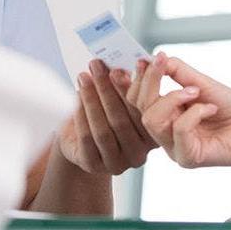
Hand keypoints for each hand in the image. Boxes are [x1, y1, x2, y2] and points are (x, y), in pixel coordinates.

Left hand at [56, 59, 157, 174]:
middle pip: (123, 119)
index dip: (137, 86)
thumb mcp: (120, 99)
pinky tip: (77, 98)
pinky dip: (81, 115)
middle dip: (108, 88)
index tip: (126, 64)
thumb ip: (128, 85)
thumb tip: (126, 64)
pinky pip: (87, 138)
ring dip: (92, 99)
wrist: (82, 140)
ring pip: (104, 129)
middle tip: (98, 66)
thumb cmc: (107, 113)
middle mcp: (139, 154)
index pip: (146, 110)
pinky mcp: (94, 165)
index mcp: (153, 136)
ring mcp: (117, 163)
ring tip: (84, 77)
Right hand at [126, 53, 230, 168]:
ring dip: (172, 97)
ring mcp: (176, 147)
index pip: (139, 99)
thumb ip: (177, 71)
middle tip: (163, 63)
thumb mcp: (201, 82)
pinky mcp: (189, 158)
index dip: (138, 78)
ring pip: (152, 120)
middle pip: (141, 108)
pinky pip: (178, 132)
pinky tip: (210, 108)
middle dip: (150, 82)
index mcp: (167, 115)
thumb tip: (156, 57)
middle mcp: (167, 133)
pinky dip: (194, 113)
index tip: (145, 58)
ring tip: (195, 91)